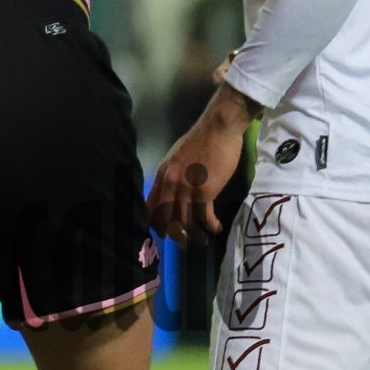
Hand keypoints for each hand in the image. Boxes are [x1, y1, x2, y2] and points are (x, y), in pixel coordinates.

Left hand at [147, 90, 254, 246]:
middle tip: (183, 241)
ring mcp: (187, 188)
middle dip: (174, 234)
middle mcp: (171, 184)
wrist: (219, 127)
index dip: (154, 223)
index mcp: (162, 175)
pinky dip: (211, 226)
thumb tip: (172, 191)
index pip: (150, 206)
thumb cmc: (201, 140)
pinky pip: (205, 217)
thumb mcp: (177, 157)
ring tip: (202, 240)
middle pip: (166, 219)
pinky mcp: (206, 191)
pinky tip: (216, 227)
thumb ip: (172, 175)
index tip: (162, 232)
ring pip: (185, 222)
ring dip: (195, 235)